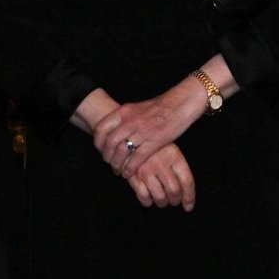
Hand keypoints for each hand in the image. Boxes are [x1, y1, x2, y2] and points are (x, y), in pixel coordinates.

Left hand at [92, 80, 206, 173]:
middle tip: (109, 163)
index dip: (98, 142)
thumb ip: (125, 118)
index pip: (101, 128)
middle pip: (110, 143)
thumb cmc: (160, 107)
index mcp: (124, 111)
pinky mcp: (154, 141)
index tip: (100, 150)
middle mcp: (130, 121)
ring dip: (117, 164)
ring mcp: (142, 131)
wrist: (180, 104)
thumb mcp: (137, 108)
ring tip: (118, 171)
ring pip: (121, 152)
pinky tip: (128, 173)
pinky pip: (136, 158)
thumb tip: (115, 130)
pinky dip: (130, 168)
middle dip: (107, 157)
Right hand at [128, 143, 195, 210]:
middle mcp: (161, 164)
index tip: (188, 206)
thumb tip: (186, 195)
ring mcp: (146, 171)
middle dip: (175, 201)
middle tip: (174, 201)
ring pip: (160, 197)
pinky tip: (149, 198)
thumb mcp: (171, 151)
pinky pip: (144, 197)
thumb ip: (179, 170)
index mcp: (174, 156)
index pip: (187, 181)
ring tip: (162, 200)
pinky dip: (148, 202)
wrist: (131, 140)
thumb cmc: (155, 148)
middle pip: (174, 191)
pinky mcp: (133, 176)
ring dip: (162, 203)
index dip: (189, 197)